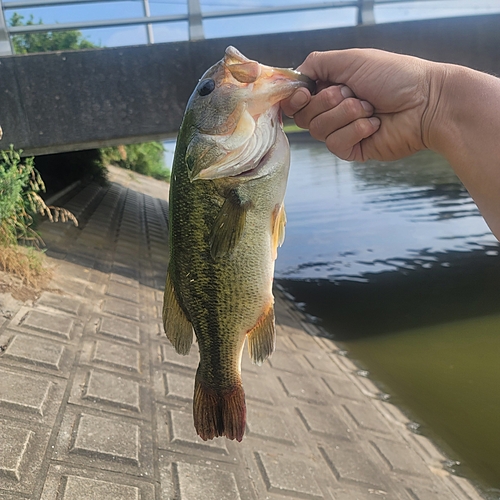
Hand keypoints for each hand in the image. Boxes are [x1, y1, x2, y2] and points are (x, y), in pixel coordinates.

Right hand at [282, 49, 442, 161]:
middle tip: (352, 92)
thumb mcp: (351, 59)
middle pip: (304, 117)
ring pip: (319, 131)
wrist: (427, 102)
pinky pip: (336, 145)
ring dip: (346, 114)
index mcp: (331, 87)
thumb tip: (295, 75)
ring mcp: (343, 131)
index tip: (305, 92)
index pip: (298, 100)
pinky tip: (375, 124)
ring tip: (370, 108)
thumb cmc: (395, 76)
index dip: (296, 98)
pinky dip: (356, 130)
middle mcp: (334, 110)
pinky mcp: (353, 150)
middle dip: (327, 102)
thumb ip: (317, 63)